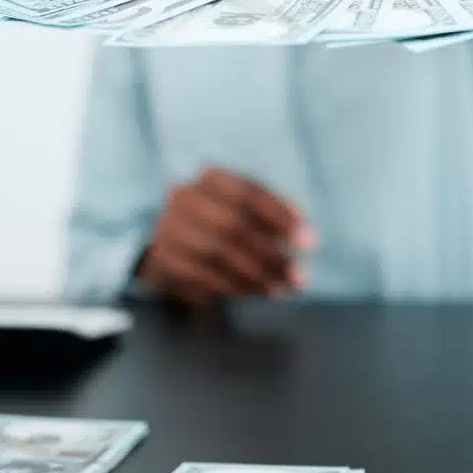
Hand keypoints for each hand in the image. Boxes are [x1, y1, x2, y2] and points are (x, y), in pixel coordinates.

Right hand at [137, 167, 315, 309]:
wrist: (170, 244)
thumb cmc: (222, 224)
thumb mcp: (248, 211)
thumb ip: (276, 218)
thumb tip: (306, 235)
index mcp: (212, 178)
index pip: (250, 193)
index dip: (282, 217)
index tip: (310, 242)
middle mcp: (185, 196)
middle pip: (234, 225)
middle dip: (271, 254)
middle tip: (299, 278)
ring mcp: (169, 227)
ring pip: (217, 252)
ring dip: (254, 275)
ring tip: (280, 290)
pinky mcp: (162, 258)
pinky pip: (200, 275)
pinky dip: (230, 287)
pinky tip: (252, 294)